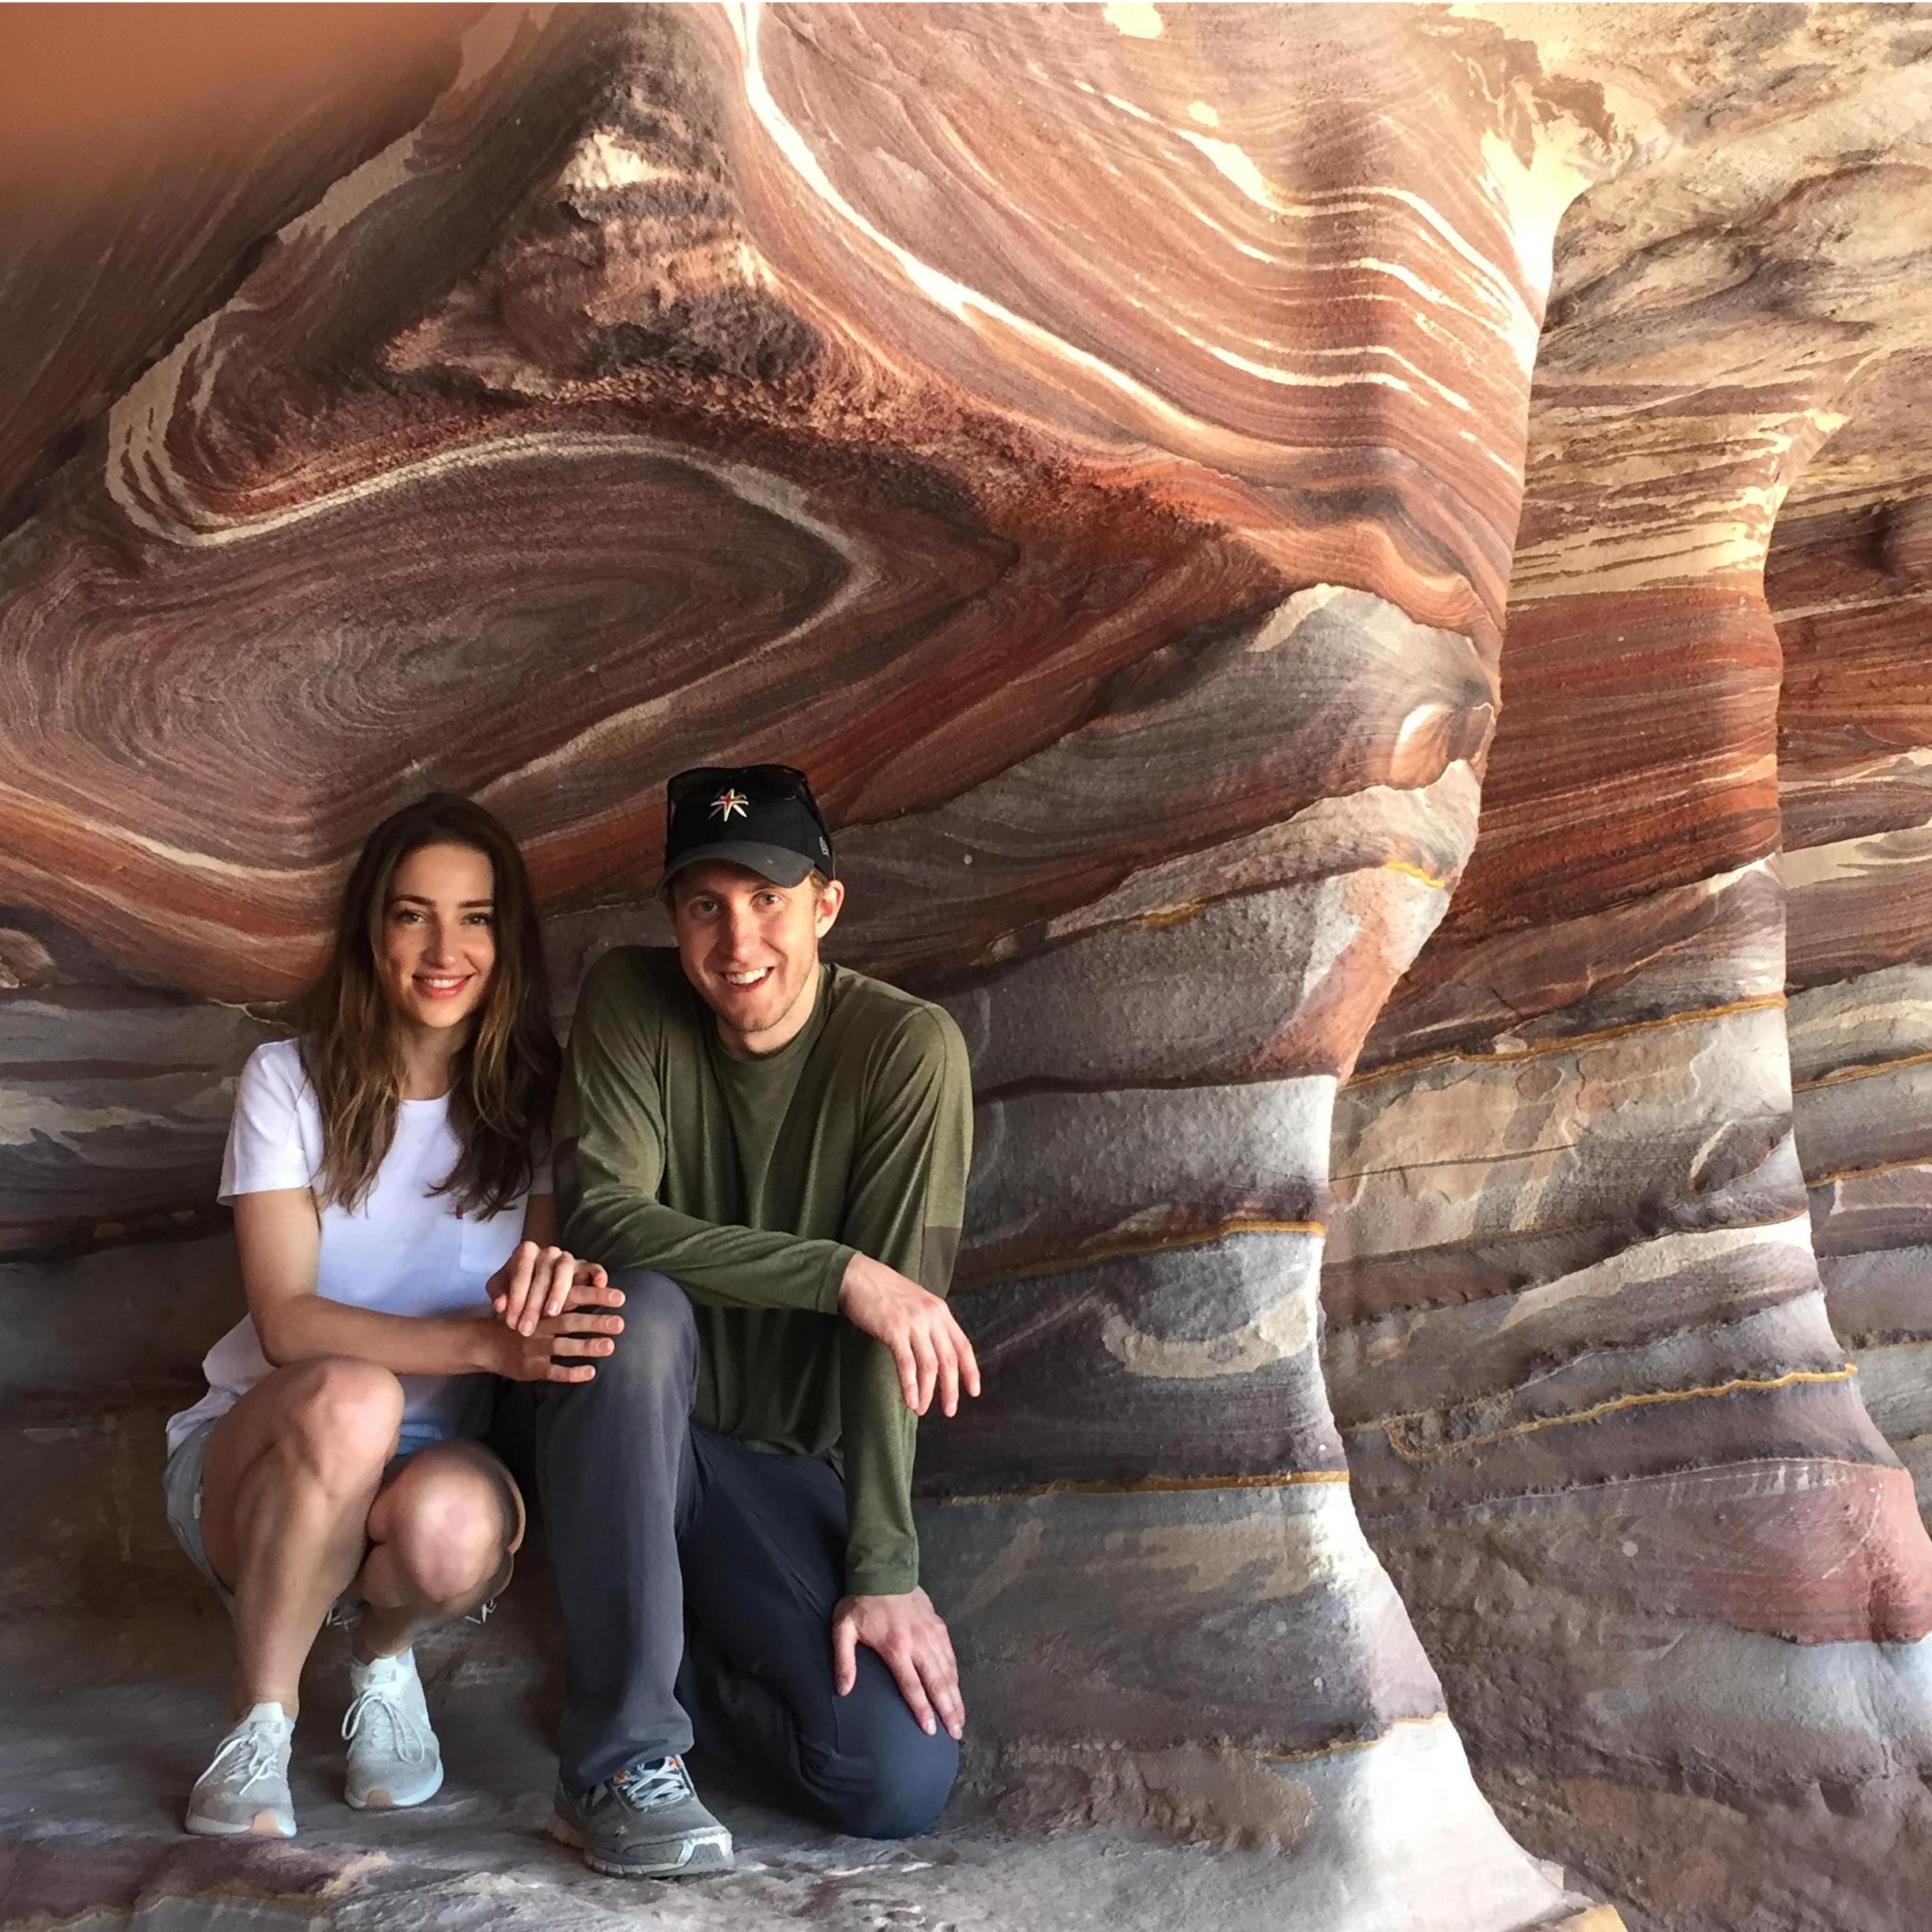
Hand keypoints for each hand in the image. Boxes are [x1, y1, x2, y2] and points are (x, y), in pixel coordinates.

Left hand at [490, 1241, 610, 1335]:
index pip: (521, 1272)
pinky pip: (594, 1267)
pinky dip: (597, 1275)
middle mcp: (548, 1251)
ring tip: (552, 1313)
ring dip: (558, 1292)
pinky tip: (598, 1286)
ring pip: (565, 1269)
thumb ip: (498, 1294)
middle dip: (533, 1302)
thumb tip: (500, 1305)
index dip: (516, 1298)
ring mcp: (568, 1258)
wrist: (534, 1286)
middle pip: (542, 1273)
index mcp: (526, 1251)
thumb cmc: (516, 1288)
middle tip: (527, 1328)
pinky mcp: (585, 1267)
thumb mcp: (501, 1289)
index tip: (512, 1322)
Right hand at [493, 1299, 624, 1383]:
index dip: (595, 1295)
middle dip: (595, 1322)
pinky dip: (571, 1373)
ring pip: (563, 1346)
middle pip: (570, 1321)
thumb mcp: (539, 1301)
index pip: (572, 1296)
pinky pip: (553, 1371)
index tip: (620, 1297)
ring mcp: (535, 1347)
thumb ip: (566, 1294)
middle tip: (620, 1323)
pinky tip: (590, 1372)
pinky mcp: (531, 1368)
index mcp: (544, 1306)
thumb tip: (600, 1279)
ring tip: (610, 1346)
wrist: (488, 1343)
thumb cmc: (524, 1318)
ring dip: (587, 1346)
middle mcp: (540, 1324)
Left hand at [832, 1588, 963, 1740]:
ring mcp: (932, 1634)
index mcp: (896, 1648)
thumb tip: (843, 1691)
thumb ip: (844, 1661)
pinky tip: (957, 1687)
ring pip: (948, 1671)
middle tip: (956, 1732)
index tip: (930, 1731)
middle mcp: (919, 1644)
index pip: (912, 1686)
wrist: (884, 1569)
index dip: (922, 1710)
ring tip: (961, 1718)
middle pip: (937, 1683)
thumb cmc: (861, 1602)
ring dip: (955, 1696)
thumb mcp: (843, 1630)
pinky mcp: (939, 1625)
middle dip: (947, 1710)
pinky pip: (950, 1655)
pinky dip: (955, 1674)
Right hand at [837, 1253, 980, 1416]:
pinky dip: (910, 1386)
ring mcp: (914, 1322)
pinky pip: (907, 1364)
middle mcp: (932, 1316)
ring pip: (930, 1365)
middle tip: (949, 1410)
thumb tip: (936, 1354)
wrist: (857, 1276)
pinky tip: (910, 1400)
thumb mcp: (916, 1303)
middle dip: (951, 1389)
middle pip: (949, 1359)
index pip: (963, 1345)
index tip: (973, 1391)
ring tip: (921, 1410)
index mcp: (940, 1311)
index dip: (971, 1371)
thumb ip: (929, 1324)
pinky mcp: (894, 1330)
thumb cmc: (883, 1291)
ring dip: (927, 1392)